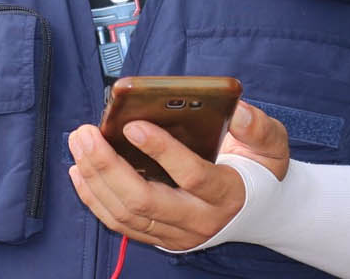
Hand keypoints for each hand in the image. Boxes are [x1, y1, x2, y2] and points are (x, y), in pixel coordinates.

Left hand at [67, 101, 289, 251]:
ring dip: (96, 179)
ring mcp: (177, 233)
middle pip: (146, 200)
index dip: (162, 151)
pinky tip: (80, 171)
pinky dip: (95, 199)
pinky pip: (120, 224)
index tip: (133, 125)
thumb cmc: (258, 167)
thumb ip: (257, 126)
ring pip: (127, 214)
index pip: (192, 175)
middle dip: (109, 166)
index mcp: (227, 193)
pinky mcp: (160, 237)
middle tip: (85, 133)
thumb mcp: (271, 143)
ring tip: (79, 144)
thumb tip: (237, 111)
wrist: (257, 208)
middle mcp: (200, 220)